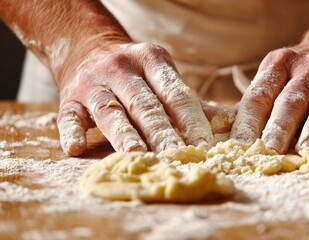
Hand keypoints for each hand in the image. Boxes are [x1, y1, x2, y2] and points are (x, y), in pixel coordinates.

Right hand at [56, 42, 214, 155]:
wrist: (87, 47)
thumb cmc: (136, 71)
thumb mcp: (163, 76)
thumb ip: (193, 103)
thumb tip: (231, 125)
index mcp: (152, 61)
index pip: (175, 95)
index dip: (191, 121)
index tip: (205, 147)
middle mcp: (122, 69)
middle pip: (145, 105)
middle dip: (162, 134)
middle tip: (177, 157)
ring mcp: (93, 83)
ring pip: (111, 111)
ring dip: (123, 135)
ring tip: (135, 156)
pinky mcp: (70, 98)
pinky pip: (69, 115)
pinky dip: (72, 131)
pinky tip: (77, 148)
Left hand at [231, 42, 308, 154]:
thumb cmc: (300, 73)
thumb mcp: (275, 75)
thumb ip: (254, 103)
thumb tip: (220, 131)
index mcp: (279, 64)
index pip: (259, 95)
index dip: (248, 121)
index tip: (239, 146)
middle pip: (291, 100)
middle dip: (279, 127)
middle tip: (268, 151)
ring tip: (305, 151)